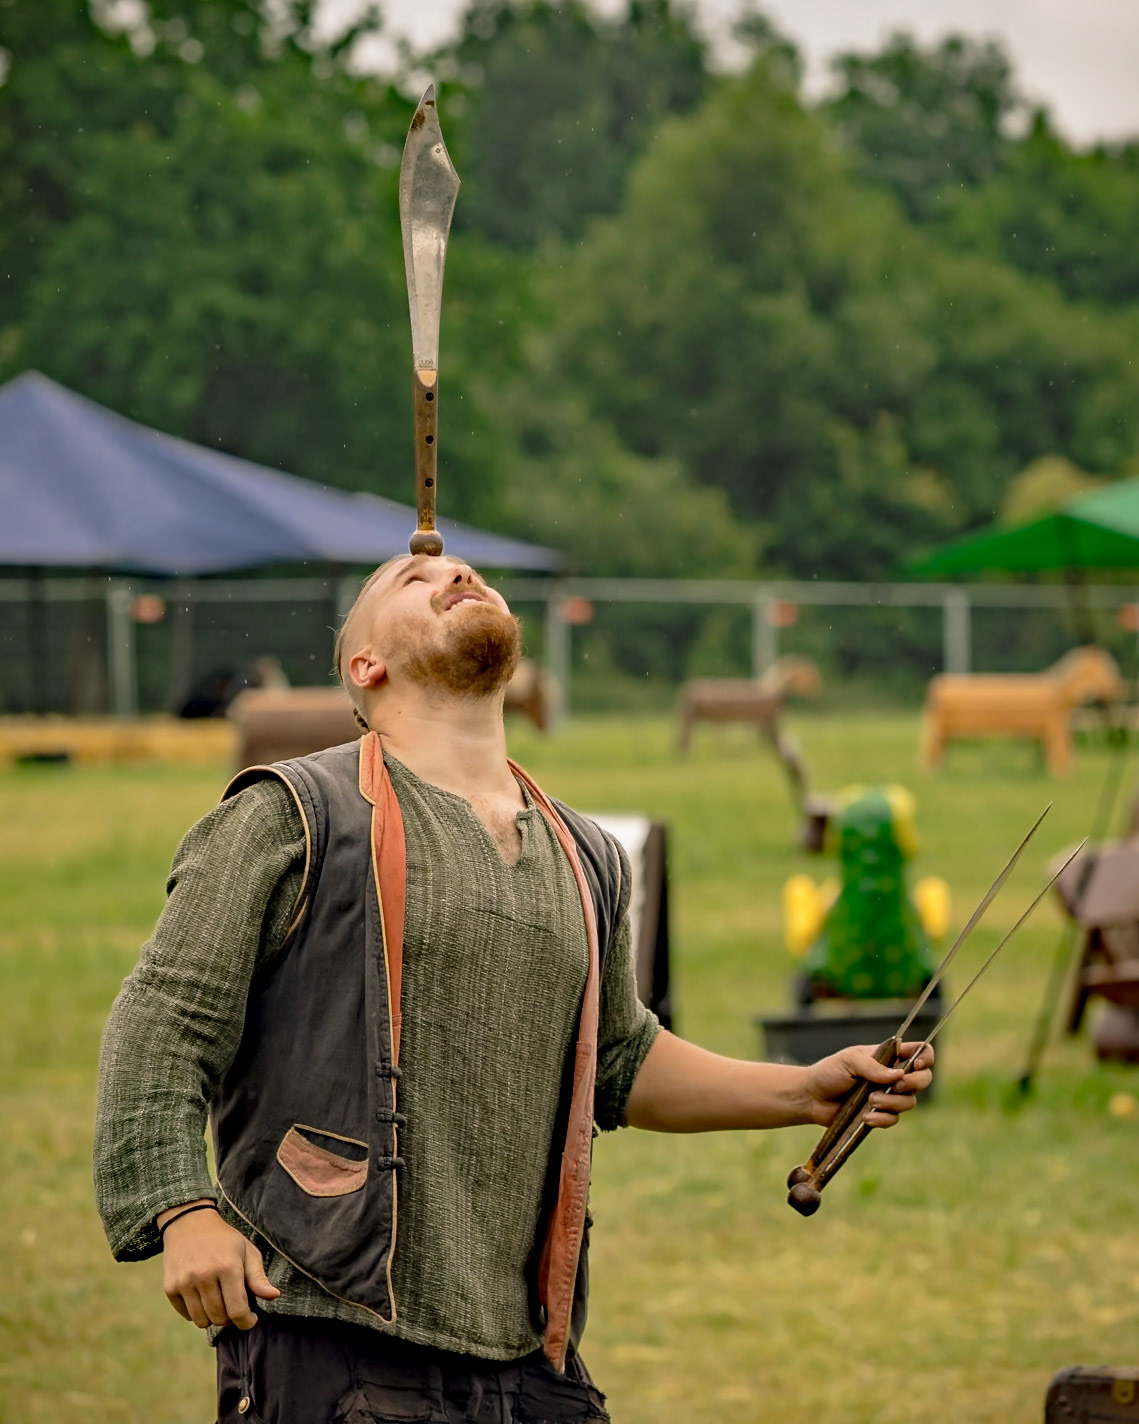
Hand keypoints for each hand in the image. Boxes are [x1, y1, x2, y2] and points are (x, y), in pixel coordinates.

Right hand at [159, 1201, 279, 1329]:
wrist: (189, 1223)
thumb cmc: (224, 1239)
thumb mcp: (247, 1251)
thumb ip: (259, 1277)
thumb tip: (274, 1296)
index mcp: (228, 1267)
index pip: (237, 1310)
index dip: (246, 1321)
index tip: (250, 1320)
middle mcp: (204, 1276)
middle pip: (219, 1318)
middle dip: (230, 1318)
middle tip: (233, 1306)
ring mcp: (185, 1282)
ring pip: (202, 1321)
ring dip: (213, 1318)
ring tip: (219, 1302)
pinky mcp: (170, 1287)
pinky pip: (186, 1315)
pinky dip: (197, 1313)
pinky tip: (203, 1298)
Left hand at [803, 1042, 934, 1128]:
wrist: (812, 1098)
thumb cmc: (829, 1072)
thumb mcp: (849, 1061)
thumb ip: (873, 1066)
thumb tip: (898, 1075)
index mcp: (888, 1056)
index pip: (919, 1052)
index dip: (926, 1057)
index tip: (917, 1064)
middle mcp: (892, 1076)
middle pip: (924, 1079)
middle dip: (915, 1083)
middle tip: (897, 1085)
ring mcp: (888, 1096)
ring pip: (910, 1102)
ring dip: (893, 1102)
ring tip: (870, 1101)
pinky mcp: (880, 1115)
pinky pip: (894, 1119)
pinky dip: (883, 1119)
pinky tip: (866, 1117)